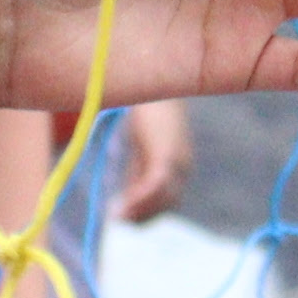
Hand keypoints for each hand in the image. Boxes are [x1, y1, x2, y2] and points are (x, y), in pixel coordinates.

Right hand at [110, 95, 193, 225]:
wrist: (152, 78)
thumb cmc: (146, 108)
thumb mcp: (142, 144)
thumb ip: (138, 167)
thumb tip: (125, 195)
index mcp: (178, 165)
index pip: (166, 200)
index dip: (145, 213)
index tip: (122, 218)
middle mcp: (182, 166)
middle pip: (167, 203)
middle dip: (142, 216)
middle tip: (116, 219)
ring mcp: (177, 160)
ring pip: (163, 198)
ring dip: (139, 210)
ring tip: (115, 215)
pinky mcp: (166, 152)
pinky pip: (155, 184)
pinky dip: (139, 198)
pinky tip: (122, 203)